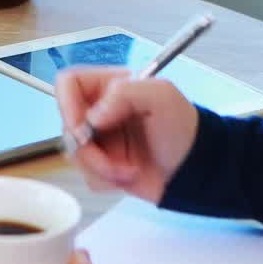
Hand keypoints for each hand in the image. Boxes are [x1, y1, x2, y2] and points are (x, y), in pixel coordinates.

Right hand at [55, 67, 198, 203]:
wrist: (196, 170)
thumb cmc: (185, 128)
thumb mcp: (161, 97)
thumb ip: (125, 93)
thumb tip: (92, 117)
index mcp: (109, 86)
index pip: (68, 83)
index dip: (66, 105)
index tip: (82, 128)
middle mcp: (99, 111)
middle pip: (66, 125)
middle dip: (89, 149)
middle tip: (112, 160)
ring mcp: (99, 139)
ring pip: (74, 154)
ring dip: (101, 167)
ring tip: (130, 169)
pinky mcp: (102, 165)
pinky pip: (87, 175)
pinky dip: (107, 180)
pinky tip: (130, 175)